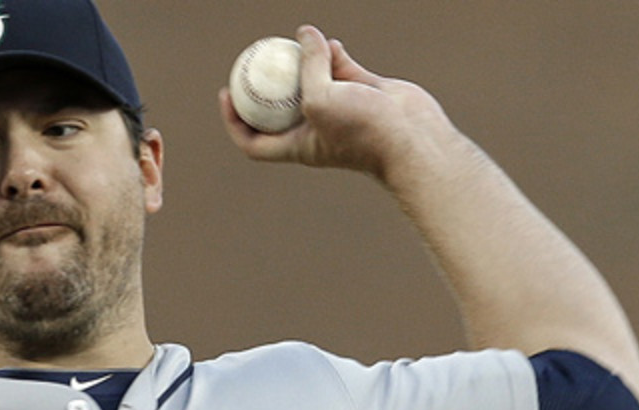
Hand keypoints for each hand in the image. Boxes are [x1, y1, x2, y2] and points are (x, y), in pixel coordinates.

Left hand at [219, 25, 453, 180]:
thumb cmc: (362, 130)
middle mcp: (315, 129)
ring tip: (295, 43)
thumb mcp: (320, 99)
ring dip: (303, 62)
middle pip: (279, 108)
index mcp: (297, 146)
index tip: (226, 95)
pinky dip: (332, 54)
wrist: (412, 138)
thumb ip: (307, 67)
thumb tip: (304, 34)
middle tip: (253, 59)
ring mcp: (339, 110)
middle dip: (265, 85)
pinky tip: (328, 42)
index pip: (254, 142)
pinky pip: (340, 68)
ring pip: (312, 82)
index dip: (234, 122)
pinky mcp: (362, 92)